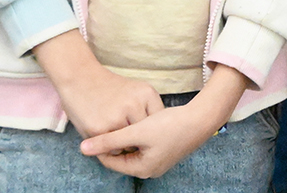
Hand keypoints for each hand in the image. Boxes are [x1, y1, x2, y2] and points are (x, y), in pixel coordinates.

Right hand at [32, 30, 161, 137]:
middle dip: (136, 140)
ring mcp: (117, 117)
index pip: (158, 123)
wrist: (79, 77)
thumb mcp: (135, 92)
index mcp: (147, 94)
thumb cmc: (108, 88)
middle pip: (144, 135)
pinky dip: (108, 147)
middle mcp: (135, 105)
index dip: (149, 131)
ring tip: (113, 133)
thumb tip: (156, 137)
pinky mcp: (100, 129)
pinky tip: (102, 134)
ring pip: (129, 145)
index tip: (141, 133)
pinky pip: (111, 150)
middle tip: (125, 137)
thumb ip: (146, 110)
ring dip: (122, 145)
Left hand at [80, 62, 248, 178]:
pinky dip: (138, 135)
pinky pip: (144, 145)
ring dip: (126, 136)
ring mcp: (159, 160)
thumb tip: (83, 149)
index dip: (100, 145)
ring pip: (133, 149)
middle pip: (122, 155)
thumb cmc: (171, 125)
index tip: (93, 127)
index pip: (111, 161)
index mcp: (141, 169)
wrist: (203, 118)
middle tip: (106, 122)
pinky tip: (138, 121)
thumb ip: (109, 140)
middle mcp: (150, 169)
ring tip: (122, 120)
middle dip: (114, 141)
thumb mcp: (137, 132)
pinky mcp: (166, 150)